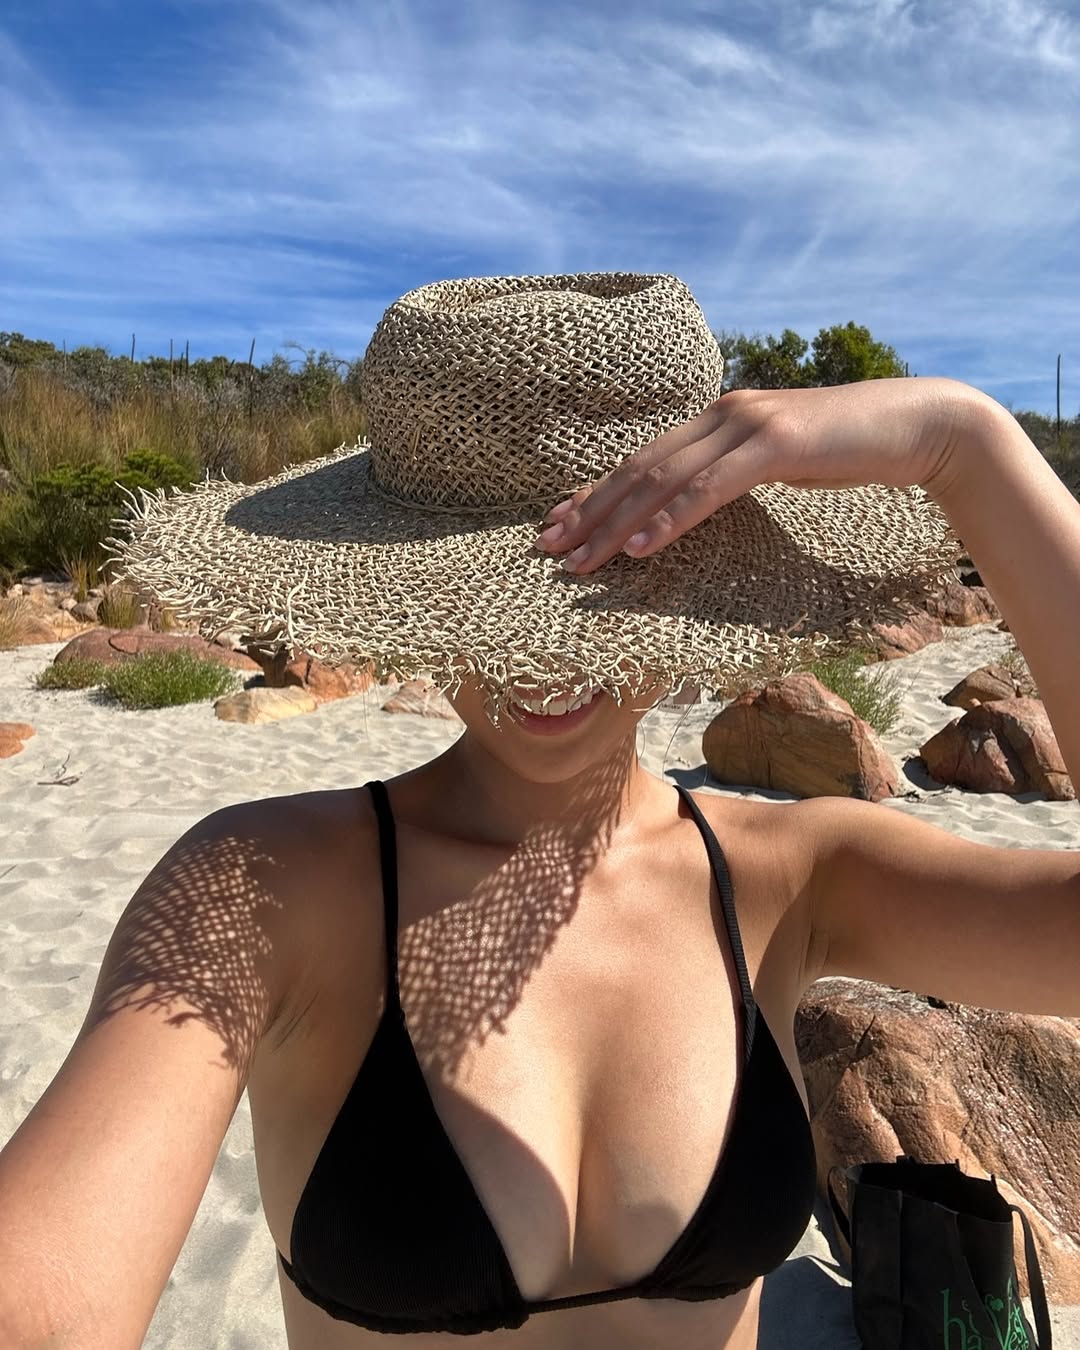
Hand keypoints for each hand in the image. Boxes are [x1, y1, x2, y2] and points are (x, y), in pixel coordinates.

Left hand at [535, 377, 981, 573]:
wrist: (915, 425)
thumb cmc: (847, 450)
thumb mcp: (776, 463)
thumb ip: (732, 473)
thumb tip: (695, 503)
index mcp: (716, 419)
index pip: (641, 459)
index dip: (594, 492)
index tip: (556, 523)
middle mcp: (721, 414)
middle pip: (637, 468)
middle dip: (588, 511)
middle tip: (548, 547)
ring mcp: (746, 425)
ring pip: (662, 478)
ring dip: (615, 523)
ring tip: (581, 559)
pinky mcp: (775, 444)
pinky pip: (709, 488)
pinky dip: (670, 519)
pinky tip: (640, 548)